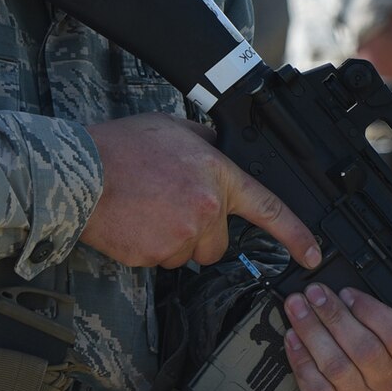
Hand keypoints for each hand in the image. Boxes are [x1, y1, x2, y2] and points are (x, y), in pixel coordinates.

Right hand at [80, 113, 322, 269]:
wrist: (79, 171)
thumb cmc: (122, 147)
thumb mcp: (175, 129)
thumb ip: (207, 144)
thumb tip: (220, 149)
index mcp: (217, 176)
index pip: (269, 209)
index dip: (296, 236)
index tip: (312, 255)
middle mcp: (205, 210)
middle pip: (219, 243)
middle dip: (200, 232)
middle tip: (170, 207)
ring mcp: (180, 237)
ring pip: (187, 254)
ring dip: (173, 241)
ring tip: (147, 211)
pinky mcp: (153, 256)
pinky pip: (160, 261)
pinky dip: (149, 247)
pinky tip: (134, 223)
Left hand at [280, 283, 391, 390]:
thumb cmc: (336, 352)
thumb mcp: (352, 329)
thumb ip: (352, 310)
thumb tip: (329, 288)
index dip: (373, 311)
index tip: (346, 292)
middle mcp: (384, 384)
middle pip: (365, 349)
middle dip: (334, 316)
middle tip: (313, 294)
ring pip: (338, 366)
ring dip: (313, 332)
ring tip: (296, 310)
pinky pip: (317, 388)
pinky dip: (302, 359)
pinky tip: (291, 340)